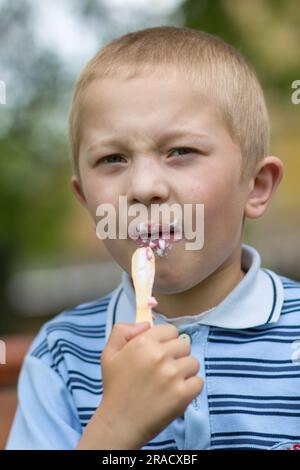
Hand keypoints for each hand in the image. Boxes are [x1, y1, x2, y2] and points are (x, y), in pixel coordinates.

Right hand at [99, 322, 202, 448]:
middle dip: (176, 355)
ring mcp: (173, 375)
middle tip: (163, 368)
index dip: (166, 340)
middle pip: (184, 344)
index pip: (171, 330)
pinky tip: (175, 392)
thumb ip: (123, 330)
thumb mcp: (109, 353)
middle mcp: (159, 356)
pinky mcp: (183, 394)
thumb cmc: (115, 387)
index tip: (159, 351)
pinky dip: (190, 388)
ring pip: (193, 362)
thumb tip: (146, 324)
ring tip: (169, 382)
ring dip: (184, 371)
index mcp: (143, 343)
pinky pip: (198, 381)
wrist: (119, 422)